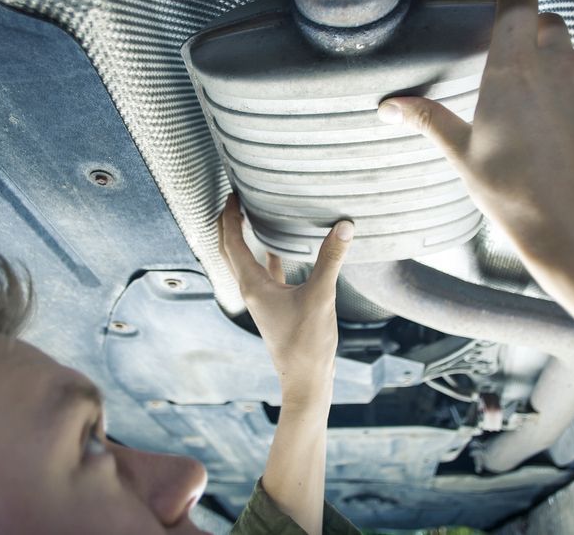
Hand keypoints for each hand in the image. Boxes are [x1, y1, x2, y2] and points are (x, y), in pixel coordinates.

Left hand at [217, 194, 353, 402]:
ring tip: (251, 214)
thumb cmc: (307, 344)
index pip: (232, 242)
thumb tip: (344, 225)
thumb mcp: (321, 297)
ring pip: (247, 261)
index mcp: (253, 285)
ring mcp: (263, 299)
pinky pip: (267, 273)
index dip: (229, 215)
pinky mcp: (276, 306)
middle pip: (232, 249)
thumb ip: (330, 259)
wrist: (306, 380)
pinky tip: (280, 248)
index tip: (232, 192)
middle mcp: (252, 290)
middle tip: (235, 196)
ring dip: (245, 237)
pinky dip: (269, 256)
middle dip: (230, 222)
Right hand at [377, 0, 573, 269]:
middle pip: (551, 28)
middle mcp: (562, 65)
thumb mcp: (464, 157)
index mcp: (515, 69)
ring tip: (551, 127)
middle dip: (536, 40)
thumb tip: (390, 106)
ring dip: (566, 81)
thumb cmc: (517, 196)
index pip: (519, 2)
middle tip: (520, 78)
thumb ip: (430, 120)